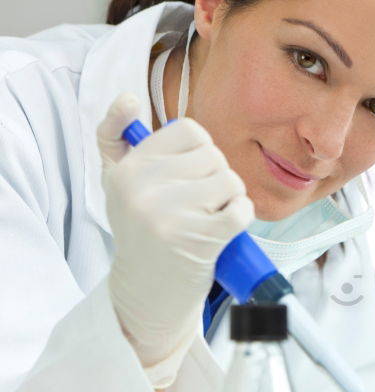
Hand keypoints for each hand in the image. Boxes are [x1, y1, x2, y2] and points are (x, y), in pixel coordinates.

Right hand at [98, 93, 253, 386]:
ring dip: (230, 200)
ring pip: (230, 181)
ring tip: (209, 219)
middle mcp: (142, 188)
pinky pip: (242, 209)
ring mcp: (169, 214)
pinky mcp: (198, 238)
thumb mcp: (117, 183)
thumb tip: (126, 98)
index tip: (186, 178)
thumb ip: (115, 138)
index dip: (200, 153)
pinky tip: (224, 230)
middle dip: (216, 178)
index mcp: (126, 168)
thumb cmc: (142, 231)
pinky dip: (242, 218)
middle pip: (214, 155)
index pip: (189, 130)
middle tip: (198, 206)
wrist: (147, 293)